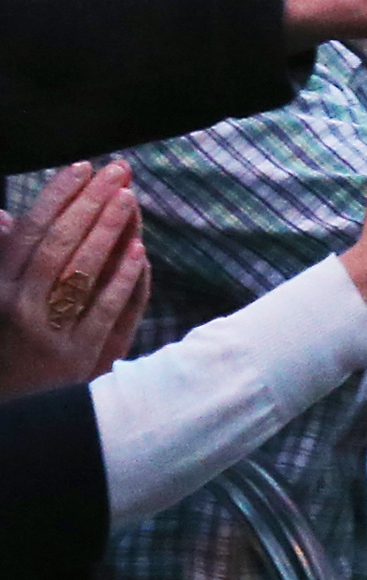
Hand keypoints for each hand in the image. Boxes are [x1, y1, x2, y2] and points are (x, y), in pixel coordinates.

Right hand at [0, 160, 144, 391]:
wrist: (15, 413)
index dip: (57, 195)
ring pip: (82, 271)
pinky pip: (105, 310)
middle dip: (91, 202)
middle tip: (119, 170)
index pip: (29, 231)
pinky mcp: (78, 355)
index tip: (82, 167)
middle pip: (59, 242)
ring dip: (109, 230)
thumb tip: (4, 218)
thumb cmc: (8, 349)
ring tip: (130, 199)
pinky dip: (123, 279)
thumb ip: (4, 260)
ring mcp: (48, 331)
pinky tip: (140, 252)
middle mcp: (17, 305)